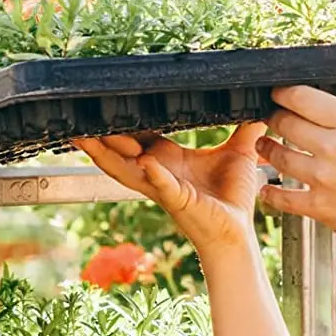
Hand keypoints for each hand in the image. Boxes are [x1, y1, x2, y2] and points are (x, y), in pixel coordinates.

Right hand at [72, 123, 266, 258]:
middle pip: (120, 152)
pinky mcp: (179, 200)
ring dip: (107, 156)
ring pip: (127, 170)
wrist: (238, 231)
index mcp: (168, 159)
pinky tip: (147, 163)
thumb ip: (244, 128)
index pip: (138, 136)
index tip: (103, 106)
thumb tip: (258, 104)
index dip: (121, 123)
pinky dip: (155, 175)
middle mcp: (158, 173)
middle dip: (98, 139)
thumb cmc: (233, 198)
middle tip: (76, 122)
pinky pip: (162, 186)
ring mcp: (164, 188)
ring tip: (87, 140)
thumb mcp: (239, 153)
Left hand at [257, 83, 335, 256]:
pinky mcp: (318, 207)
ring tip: (264, 144)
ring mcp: (323, 179)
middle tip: (271, 117)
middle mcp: (334, 148)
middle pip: (286, 123)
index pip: (304, 99)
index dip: (284, 92)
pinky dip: (269, 192)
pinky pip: (282, 197)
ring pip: (279, 157)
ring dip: (267, 148)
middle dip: (274, 117)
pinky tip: (265, 187)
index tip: (279, 92)